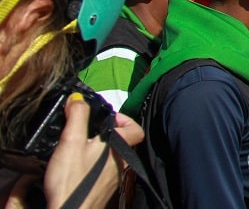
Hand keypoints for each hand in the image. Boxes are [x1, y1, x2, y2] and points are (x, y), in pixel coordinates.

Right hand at [33, 94, 143, 208]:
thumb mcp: (71, 140)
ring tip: (81, 148)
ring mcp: (115, 179)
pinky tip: (78, 168)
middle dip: (108, 134)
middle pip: (123, 142)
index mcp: (120, 147)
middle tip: (90, 131)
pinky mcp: (104, 191)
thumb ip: (77, 116)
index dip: (124, 119)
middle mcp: (123, 163)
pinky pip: (104, 173)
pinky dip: (94, 166)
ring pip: (114, 158)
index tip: (108, 117)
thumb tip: (78, 99)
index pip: (136, 129)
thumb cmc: (72, 180)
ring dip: (101, 150)